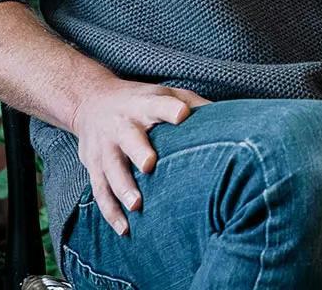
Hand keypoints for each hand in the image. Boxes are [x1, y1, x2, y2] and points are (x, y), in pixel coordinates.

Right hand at [70, 78, 211, 234]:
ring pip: (112, 168)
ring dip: (123, 187)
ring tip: (136, 206)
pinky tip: (124, 229)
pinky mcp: (94, 165)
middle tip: (150, 165)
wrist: (90, 100)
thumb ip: (194, 104)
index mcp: (144, 105)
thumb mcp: (165, 93)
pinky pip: (100, 191)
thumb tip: (232, 118)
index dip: (169, 108)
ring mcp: (106, 147)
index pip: (158, 104)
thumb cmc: (140, 102)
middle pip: (129, 138)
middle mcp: (123, 125)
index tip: (182, 115)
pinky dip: (110, 211)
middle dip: (138, 150)